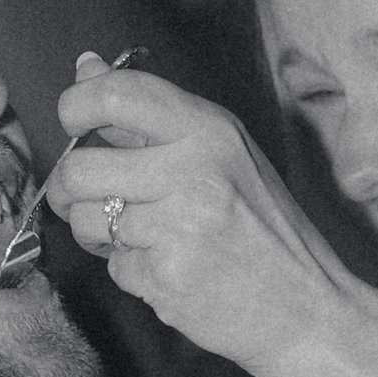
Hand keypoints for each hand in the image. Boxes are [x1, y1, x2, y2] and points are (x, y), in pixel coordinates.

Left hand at [44, 54, 358, 376]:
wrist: (311, 311)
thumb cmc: (266, 232)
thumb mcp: (225, 156)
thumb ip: (153, 117)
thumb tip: (85, 66)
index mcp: (210, 130)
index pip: (116, 93)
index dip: (76, 106)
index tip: (75, 124)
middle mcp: (195, 170)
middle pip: (80, 166)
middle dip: (66, 190)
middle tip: (83, 201)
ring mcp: (181, 226)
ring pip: (87, 221)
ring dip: (98, 235)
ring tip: (139, 240)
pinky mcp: (168, 277)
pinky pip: (114, 267)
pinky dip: (131, 273)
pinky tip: (169, 272)